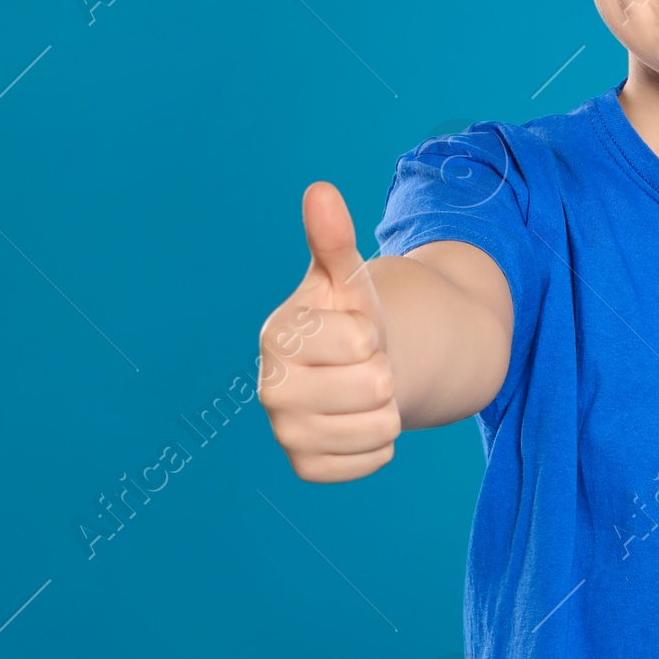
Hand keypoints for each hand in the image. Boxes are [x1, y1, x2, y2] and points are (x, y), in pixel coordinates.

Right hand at [259, 183, 399, 481]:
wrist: (355, 371)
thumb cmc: (349, 318)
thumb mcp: (348, 278)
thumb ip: (334, 239)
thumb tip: (321, 191)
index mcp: (277, 336)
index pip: (360, 342)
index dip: (372, 335)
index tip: (355, 332)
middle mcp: (271, 388)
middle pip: (374, 389)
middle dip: (384, 375)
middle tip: (364, 367)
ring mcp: (286, 431)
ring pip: (378, 429)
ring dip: (386, 411)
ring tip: (363, 394)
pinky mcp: (306, 466)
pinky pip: (372, 461)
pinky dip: (380, 445)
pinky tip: (359, 423)